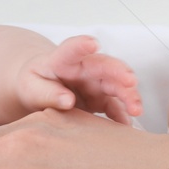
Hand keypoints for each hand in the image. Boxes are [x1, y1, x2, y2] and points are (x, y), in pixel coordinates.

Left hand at [17, 35, 142, 125]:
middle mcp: (84, 68)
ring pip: (117, 85)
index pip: (72, 49)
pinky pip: (115, 106)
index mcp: (62, 60)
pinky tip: (128, 125)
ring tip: (136, 109)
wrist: (42, 91)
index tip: (93, 44)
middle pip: (104, 66)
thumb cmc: (35, 84)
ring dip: (129, 95)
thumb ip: (47, 93)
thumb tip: (68, 101)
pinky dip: (123, 115)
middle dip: (119, 72)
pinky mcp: (102, 99)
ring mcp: (96, 83)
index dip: (82, 45)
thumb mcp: (32, 88)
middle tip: (130, 81)